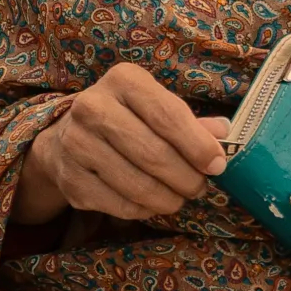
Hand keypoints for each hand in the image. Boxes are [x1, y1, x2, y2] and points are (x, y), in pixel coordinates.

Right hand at [13, 63, 229, 224]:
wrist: (66, 138)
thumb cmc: (125, 118)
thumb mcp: (155, 106)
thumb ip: (190, 122)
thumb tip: (224, 135)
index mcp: (123, 80)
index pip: (168, 116)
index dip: (198, 145)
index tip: (217, 165)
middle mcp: (93, 107)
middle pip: (154, 154)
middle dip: (187, 178)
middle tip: (199, 187)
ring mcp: (77, 144)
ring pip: (138, 185)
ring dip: (169, 199)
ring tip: (178, 197)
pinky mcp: (71, 179)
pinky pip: (121, 206)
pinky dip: (145, 210)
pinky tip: (151, 202)